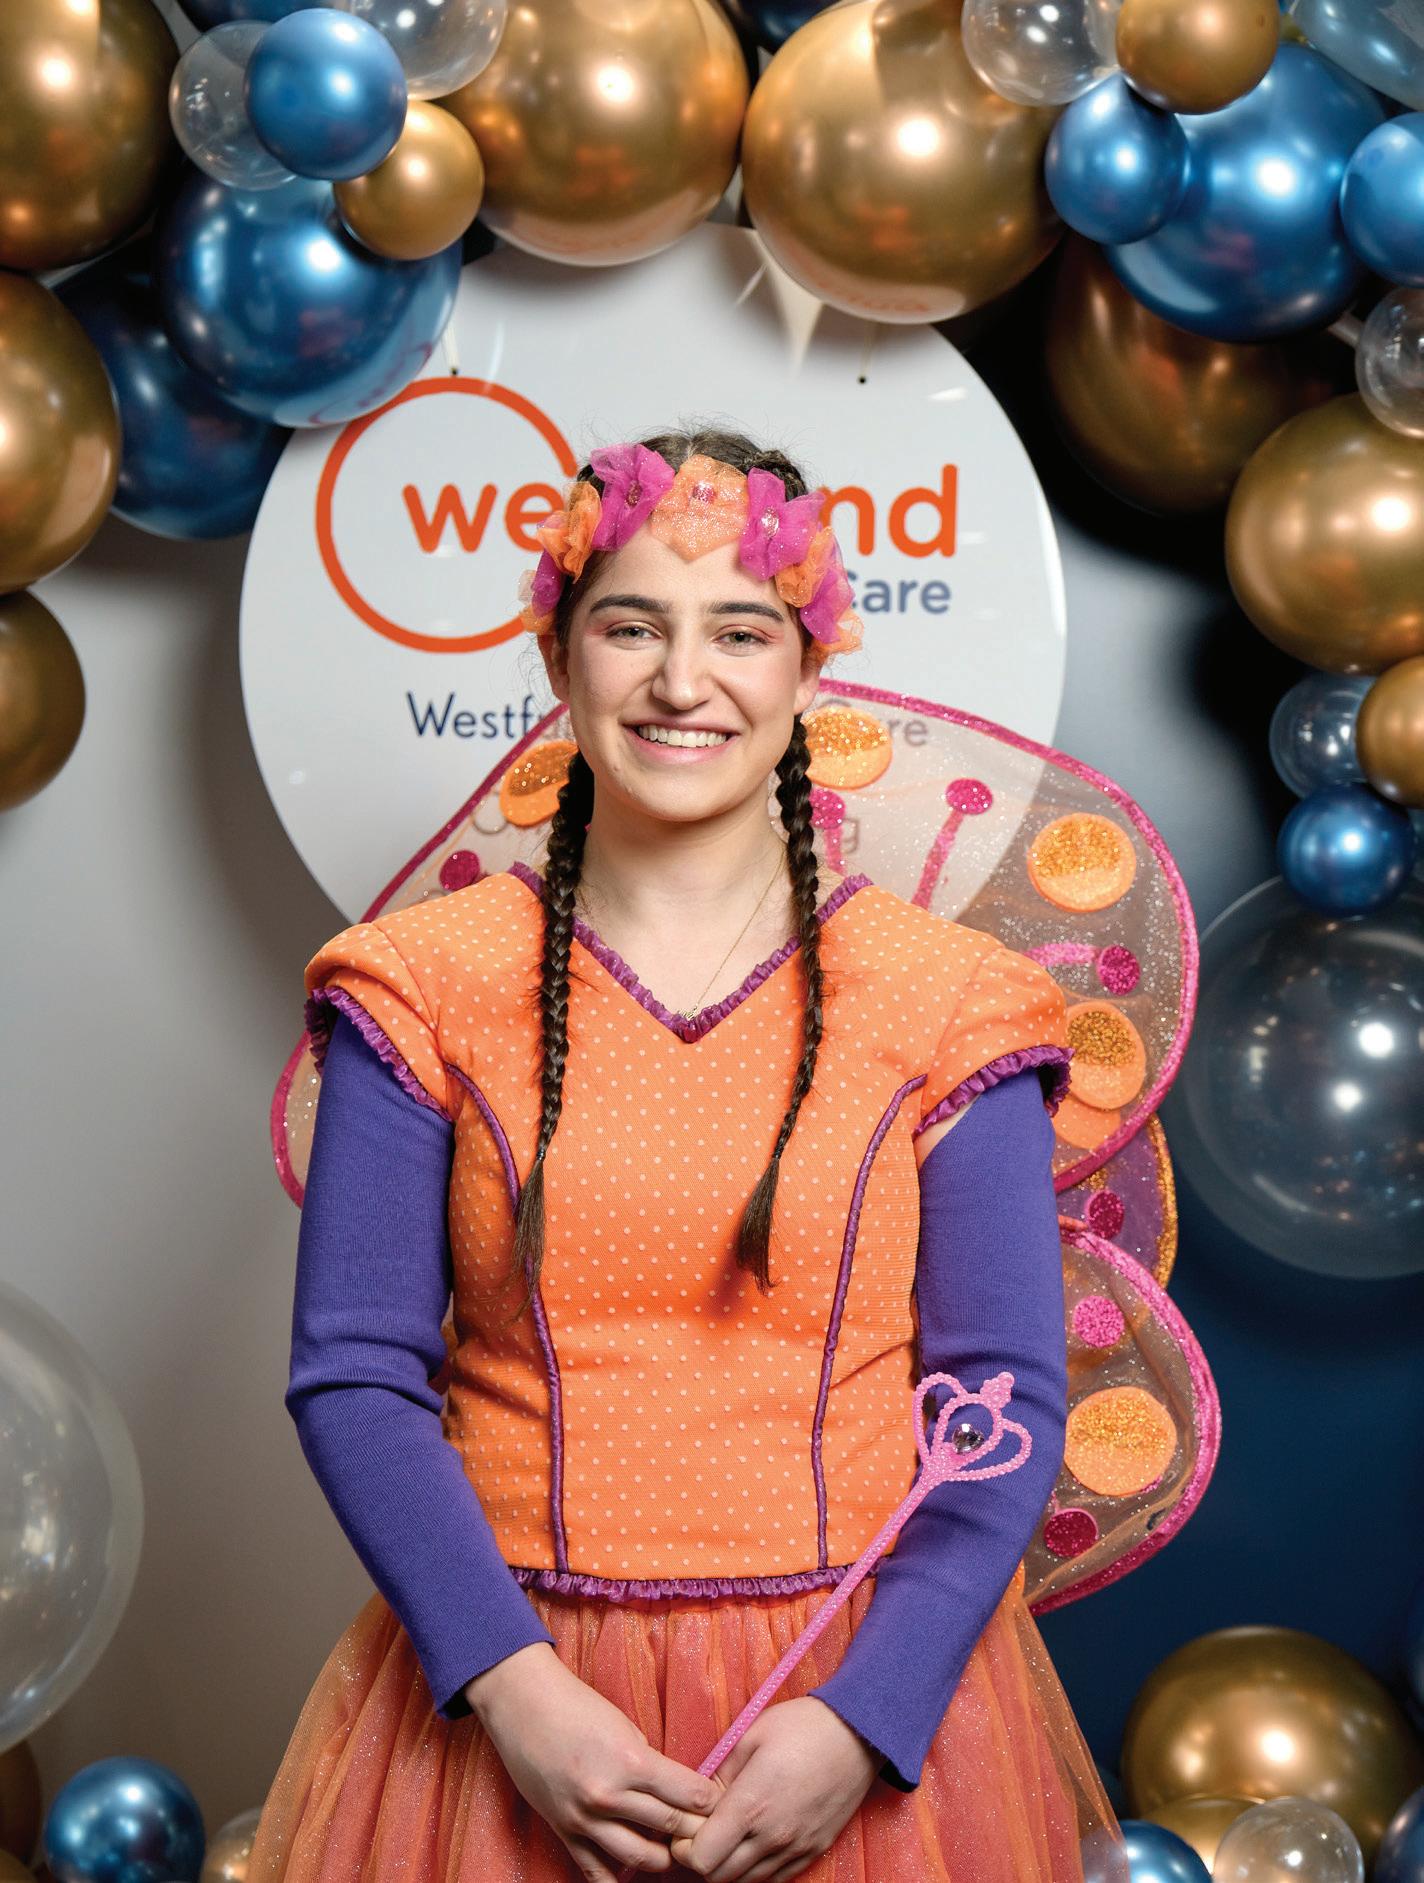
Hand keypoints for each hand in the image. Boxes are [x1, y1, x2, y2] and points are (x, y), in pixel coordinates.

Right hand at [466, 1644, 725, 1880]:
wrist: (524, 1706)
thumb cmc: (577, 1707)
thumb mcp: (625, 1727)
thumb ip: (649, 1764)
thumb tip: (675, 1792)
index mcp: (631, 1761)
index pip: (689, 1795)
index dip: (709, 1803)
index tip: (719, 1804)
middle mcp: (610, 1795)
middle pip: (670, 1828)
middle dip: (693, 1831)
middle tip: (705, 1830)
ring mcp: (585, 1819)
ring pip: (641, 1858)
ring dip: (662, 1856)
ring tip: (672, 1847)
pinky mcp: (565, 1831)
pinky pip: (597, 1872)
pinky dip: (620, 1877)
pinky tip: (634, 1871)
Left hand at [667, 1697, 881, 1881]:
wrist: (858, 1733)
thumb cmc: (801, 1726)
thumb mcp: (749, 1736)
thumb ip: (718, 1775)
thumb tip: (697, 1802)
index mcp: (751, 1805)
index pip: (701, 1859)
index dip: (685, 1847)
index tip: (684, 1828)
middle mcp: (772, 1836)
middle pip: (719, 1877)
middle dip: (702, 1859)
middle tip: (701, 1831)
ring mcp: (796, 1848)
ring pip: (746, 1881)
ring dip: (729, 1865)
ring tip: (727, 1834)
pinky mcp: (814, 1850)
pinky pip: (775, 1878)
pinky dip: (757, 1868)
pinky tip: (754, 1840)